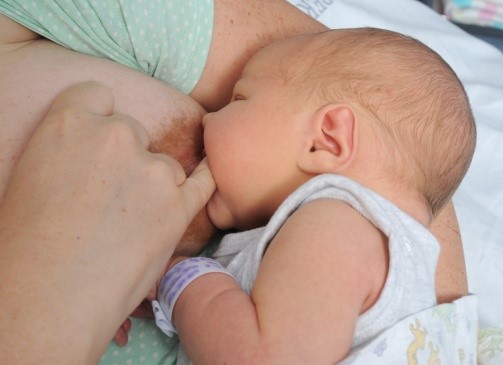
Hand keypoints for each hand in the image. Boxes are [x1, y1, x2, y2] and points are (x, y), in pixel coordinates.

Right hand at [0, 82, 214, 362]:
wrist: (49, 294)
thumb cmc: (26, 243)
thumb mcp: (34, 175)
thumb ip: (69, 149)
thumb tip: (89, 152)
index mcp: (70, 122)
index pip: (98, 94)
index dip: (100, 115)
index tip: (99, 137)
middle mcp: (117, 135)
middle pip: (135, 131)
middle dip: (127, 155)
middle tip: (112, 194)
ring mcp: (153, 170)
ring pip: (166, 165)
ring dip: (156, 184)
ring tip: (133, 222)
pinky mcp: (179, 205)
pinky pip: (204, 181)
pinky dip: (203, 182)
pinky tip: (201, 182)